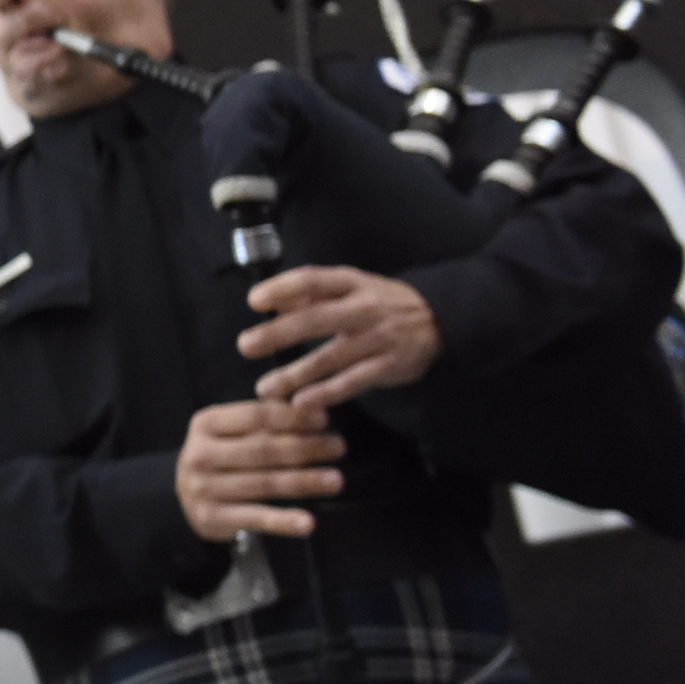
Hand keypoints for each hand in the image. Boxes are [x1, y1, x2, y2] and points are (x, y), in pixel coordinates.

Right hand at [177, 398, 347, 539]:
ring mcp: (203, 488)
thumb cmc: (220, 457)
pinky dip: (284, 522)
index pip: (255, 416)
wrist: (184, 497)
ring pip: (264, 484)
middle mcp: (199, 454)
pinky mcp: (211, 518)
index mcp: (206, 424)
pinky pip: (255, 518)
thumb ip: (264, 420)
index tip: (324, 420)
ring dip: (304, 481)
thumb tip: (314, 408)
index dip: (291, 417)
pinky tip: (309, 523)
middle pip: (262, 449)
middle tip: (339, 447)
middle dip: (305, 447)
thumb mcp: (230, 431)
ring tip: (337, 480)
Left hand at [240, 266, 442, 410]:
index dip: (283, 289)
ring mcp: (378, 338)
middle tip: (246, 346)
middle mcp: (365, 308)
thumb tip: (273, 304)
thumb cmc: (379, 302)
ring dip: (295, 374)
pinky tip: (302, 403)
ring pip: (331, 357)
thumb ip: (312, 295)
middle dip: (279, 334)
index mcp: (351, 282)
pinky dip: (327, 394)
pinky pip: (353, 382)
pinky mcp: (388, 366)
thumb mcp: (351, 287)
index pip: (313, 280)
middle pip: (317, 320)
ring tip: (265, 388)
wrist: (439, 320)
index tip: (254, 301)